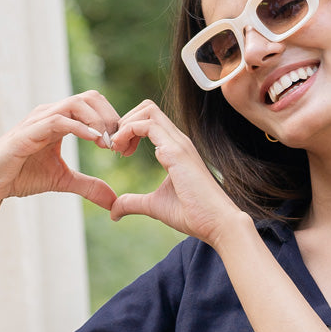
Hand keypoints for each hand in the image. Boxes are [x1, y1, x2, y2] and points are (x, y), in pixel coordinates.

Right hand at [0, 90, 120, 216]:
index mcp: (60, 119)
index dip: (114, 121)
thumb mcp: (63, 181)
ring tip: (108, 144)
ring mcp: (39, 120)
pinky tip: (93, 140)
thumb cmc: (21, 175)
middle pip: (90, 97)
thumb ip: (88, 186)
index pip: (94, 105)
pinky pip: (58, 121)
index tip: (123, 147)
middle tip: (119, 144)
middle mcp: (50, 113)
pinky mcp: (28, 132)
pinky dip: (79, 128)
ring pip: (76, 104)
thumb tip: (113, 201)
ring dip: (98, 121)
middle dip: (111, 117)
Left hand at [109, 100, 248, 247]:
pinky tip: (122, 151)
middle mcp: (178, 141)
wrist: (216, 223)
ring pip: (147, 110)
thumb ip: (134, 203)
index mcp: (175, 149)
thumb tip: (114, 211)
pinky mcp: (176, 152)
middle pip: (147, 108)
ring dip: (125, 125)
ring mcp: (179, 143)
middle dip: (124, 121)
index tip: (119, 152)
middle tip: (116, 148)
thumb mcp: (154, 206)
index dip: (128, 130)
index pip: (149, 120)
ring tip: (117, 148)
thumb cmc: (192, 214)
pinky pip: (148, 125)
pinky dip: (128, 131)